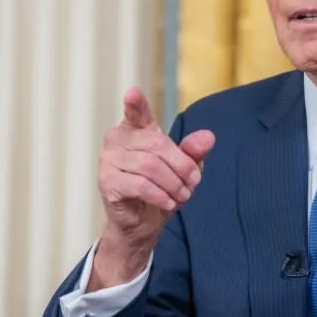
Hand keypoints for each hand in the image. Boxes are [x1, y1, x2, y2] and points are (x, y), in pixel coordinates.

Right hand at [91, 87, 214, 290]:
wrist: (142, 223)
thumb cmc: (161, 188)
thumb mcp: (183, 169)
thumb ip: (193, 151)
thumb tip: (209, 137)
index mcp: (135, 129)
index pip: (135, 112)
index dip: (135, 103)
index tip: (133, 93)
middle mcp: (117, 139)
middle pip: (157, 145)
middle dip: (181, 166)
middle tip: (193, 183)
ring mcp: (108, 160)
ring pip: (150, 166)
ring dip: (173, 184)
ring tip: (181, 195)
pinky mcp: (107, 181)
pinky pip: (140, 184)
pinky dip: (159, 195)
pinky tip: (168, 202)